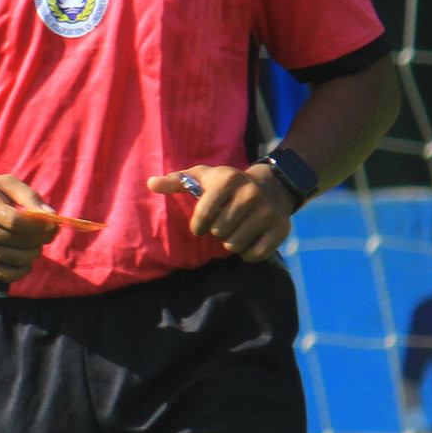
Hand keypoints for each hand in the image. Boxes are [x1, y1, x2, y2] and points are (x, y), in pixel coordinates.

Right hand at [0, 175, 56, 285]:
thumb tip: (51, 215)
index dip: (40, 226)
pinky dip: (22, 270)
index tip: (51, 224)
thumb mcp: (3, 183)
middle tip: (47, 234)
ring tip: (35, 245)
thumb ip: (29, 195)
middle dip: (41, 240)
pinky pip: (6, 275)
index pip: (17, 222)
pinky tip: (25, 259)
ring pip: (16, 260)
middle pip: (19, 242)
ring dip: (34, 254)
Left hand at [148, 165, 296, 261]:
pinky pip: (255, 255)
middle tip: (224, 224)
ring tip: (236, 230)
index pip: (203, 216)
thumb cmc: (226, 186)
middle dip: (217, 233)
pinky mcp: (281, 228)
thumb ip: (177, 181)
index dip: (198, 226)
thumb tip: (150, 183)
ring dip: (230, 243)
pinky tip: (249, 240)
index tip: (201, 224)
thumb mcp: (203, 178)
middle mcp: (250, 193)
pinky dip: (248, 254)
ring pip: (234, 245)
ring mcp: (268, 211)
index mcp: (228, 179)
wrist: (271, 187)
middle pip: (219, 233)